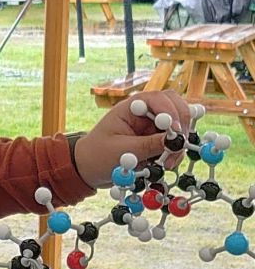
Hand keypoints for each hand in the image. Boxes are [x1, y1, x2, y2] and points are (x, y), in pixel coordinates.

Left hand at [72, 90, 192, 187]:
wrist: (86, 170)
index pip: (158, 98)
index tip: (175, 131)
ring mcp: (151, 126)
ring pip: (178, 126)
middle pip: (175, 107)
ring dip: (178, 143)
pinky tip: (166, 164)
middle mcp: (144, 113)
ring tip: (168, 162)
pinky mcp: (155, 140)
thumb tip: (175, 141)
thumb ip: (149, 145)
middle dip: (181, 125)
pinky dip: (174, 152)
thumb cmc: (97, 156)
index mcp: (131, 107)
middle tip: (180, 145)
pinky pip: (173, 142)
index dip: (171, 112)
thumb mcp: (122, 151)